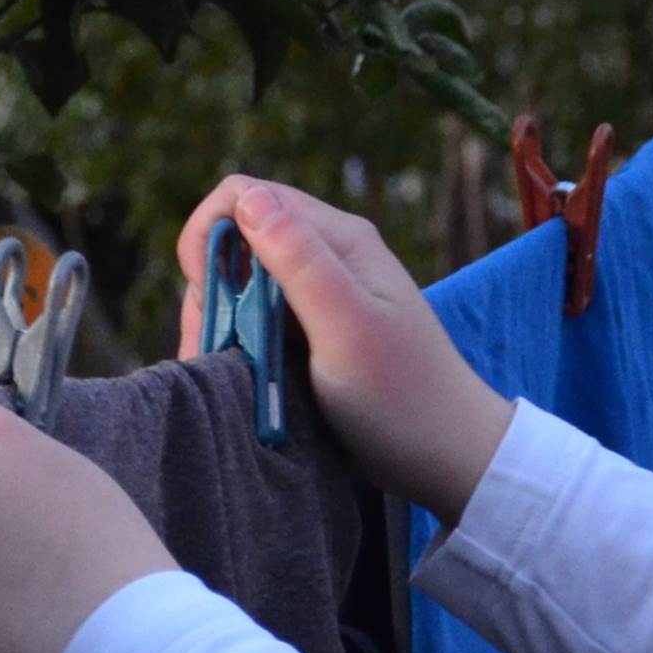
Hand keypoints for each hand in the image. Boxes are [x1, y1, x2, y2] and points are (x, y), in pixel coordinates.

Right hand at [171, 174, 513, 525]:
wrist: (446, 455)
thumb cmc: (401, 395)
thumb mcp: (346, 326)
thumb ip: (299, 260)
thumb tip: (245, 199)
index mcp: (339, 239)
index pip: (245, 197)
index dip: (210, 234)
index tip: (206, 294)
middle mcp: (328, 256)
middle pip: (236, 244)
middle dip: (210, 289)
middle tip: (212, 350)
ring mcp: (321, 294)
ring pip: (240, 286)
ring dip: (219, 323)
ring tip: (223, 373)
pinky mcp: (314, 332)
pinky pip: (256, 320)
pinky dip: (237, 344)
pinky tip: (240, 379)